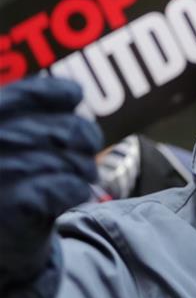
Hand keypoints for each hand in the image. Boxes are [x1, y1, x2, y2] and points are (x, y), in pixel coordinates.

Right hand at [0, 77, 101, 279]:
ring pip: (72, 160)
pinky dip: (77, 191)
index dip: (58, 93)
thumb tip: (74, 91)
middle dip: (85, 139)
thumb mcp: (7, 143)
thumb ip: (27, 115)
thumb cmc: (4, 185)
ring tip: (76, 179)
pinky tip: (69, 196)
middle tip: (85, 152)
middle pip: (64, 130)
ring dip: (83, 170)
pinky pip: (70, 187)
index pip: (28, 94)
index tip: (75, 96)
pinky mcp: (15, 206)